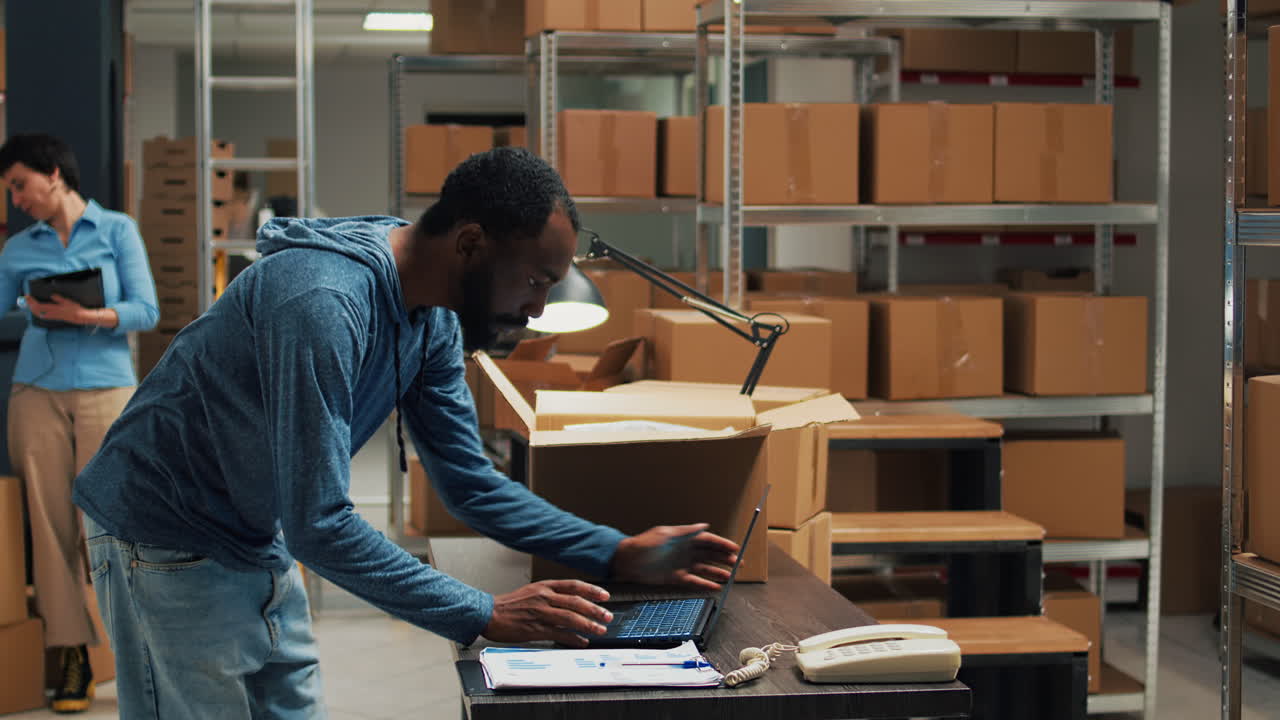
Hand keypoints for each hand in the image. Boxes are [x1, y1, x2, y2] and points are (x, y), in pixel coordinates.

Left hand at [26, 293, 88, 324]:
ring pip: (38, 314)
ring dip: (33, 308)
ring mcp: (52, 316)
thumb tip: (52, 295)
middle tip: (27, 299)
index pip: (39, 305)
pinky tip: (38, 310)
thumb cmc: (75, 308)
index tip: (28, 296)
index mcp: (54, 308)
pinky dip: (38, 312)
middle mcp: (51, 313)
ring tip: (30, 303)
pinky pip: (43, 315)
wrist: (79, 317)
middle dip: (30, 304)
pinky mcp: (54, 317)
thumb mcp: (68, 301)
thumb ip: (59, 298)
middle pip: (36, 310)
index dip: (32, 301)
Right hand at [483, 579, 612, 647]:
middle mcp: (544, 597)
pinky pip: (559, 633)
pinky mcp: (535, 628)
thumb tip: (573, 602)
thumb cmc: (511, 604)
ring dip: (588, 624)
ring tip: (600, 630)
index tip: (605, 596)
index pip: (574, 585)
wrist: (489, 613)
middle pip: (576, 602)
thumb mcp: (533, 591)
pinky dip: (573, 638)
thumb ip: (552, 595)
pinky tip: (582, 641)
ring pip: (570, 618)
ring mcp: (540, 613)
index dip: (592, 590)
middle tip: (607, 616)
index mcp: (544, 586)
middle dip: (595, 609)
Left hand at [611, 524, 739, 591]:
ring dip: (718, 573)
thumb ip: (686, 531)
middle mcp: (686, 551)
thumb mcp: (665, 534)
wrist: (627, 561)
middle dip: (725, 559)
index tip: (736, 549)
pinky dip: (705, 585)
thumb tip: (704, 525)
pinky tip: (715, 587)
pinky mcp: (676, 577)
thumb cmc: (644, 544)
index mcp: (685, 538)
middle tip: (738, 564)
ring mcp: (682, 565)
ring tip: (731, 577)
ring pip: (705, 569)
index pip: (709, 541)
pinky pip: (694, 581)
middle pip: (711, 555)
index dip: (723, 545)